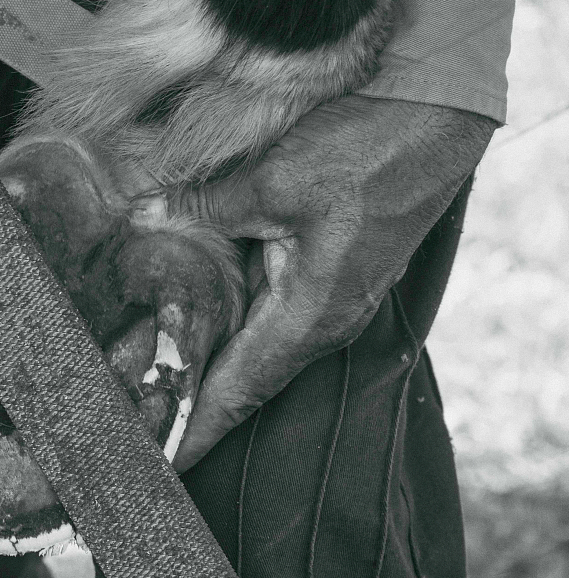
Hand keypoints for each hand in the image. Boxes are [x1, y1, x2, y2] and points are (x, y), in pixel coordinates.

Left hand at [166, 96, 494, 471]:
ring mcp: (329, 297)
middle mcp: (321, 320)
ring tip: (157, 383)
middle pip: (244, 377)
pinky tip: (195, 319)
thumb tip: (144, 219)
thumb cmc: (367, 150)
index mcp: (309, 315)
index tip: (162, 463)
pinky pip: (269, 311)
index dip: (198, 428)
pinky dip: (231, 322)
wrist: (437, 114)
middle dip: (194, 402)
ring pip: (255, 343)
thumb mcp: (273, 182)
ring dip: (210, 362)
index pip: (239, 391)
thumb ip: (204, 209)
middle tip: (140, 421)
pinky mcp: (329, 270)